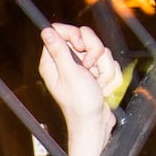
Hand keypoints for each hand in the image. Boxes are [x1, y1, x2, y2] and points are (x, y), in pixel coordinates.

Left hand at [37, 21, 123, 155]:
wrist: (95, 124)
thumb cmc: (80, 104)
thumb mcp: (70, 74)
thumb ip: (59, 50)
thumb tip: (46, 30)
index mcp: (53, 61)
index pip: (62, 30)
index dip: (75, 35)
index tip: (81, 47)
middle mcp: (66, 61)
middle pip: (86, 37)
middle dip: (95, 54)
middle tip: (90, 70)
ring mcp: (82, 67)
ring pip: (101, 51)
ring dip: (104, 69)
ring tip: (98, 85)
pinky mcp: (95, 73)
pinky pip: (108, 63)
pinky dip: (109, 77)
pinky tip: (102, 89)